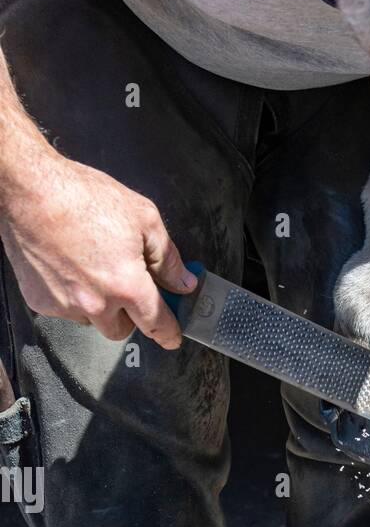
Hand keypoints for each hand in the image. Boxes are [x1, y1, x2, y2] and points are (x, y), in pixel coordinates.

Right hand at [0, 151, 193, 347]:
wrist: (29, 189)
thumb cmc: (83, 196)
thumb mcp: (143, 217)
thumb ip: (168, 257)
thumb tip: (184, 283)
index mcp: (126, 286)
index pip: (156, 324)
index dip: (168, 333)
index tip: (172, 338)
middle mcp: (97, 304)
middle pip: (122, 330)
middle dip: (128, 314)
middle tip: (124, 286)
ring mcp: (66, 306)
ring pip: (92, 321)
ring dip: (98, 306)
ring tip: (91, 268)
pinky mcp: (41, 302)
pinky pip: (65, 309)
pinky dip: (71, 295)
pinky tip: (67, 266)